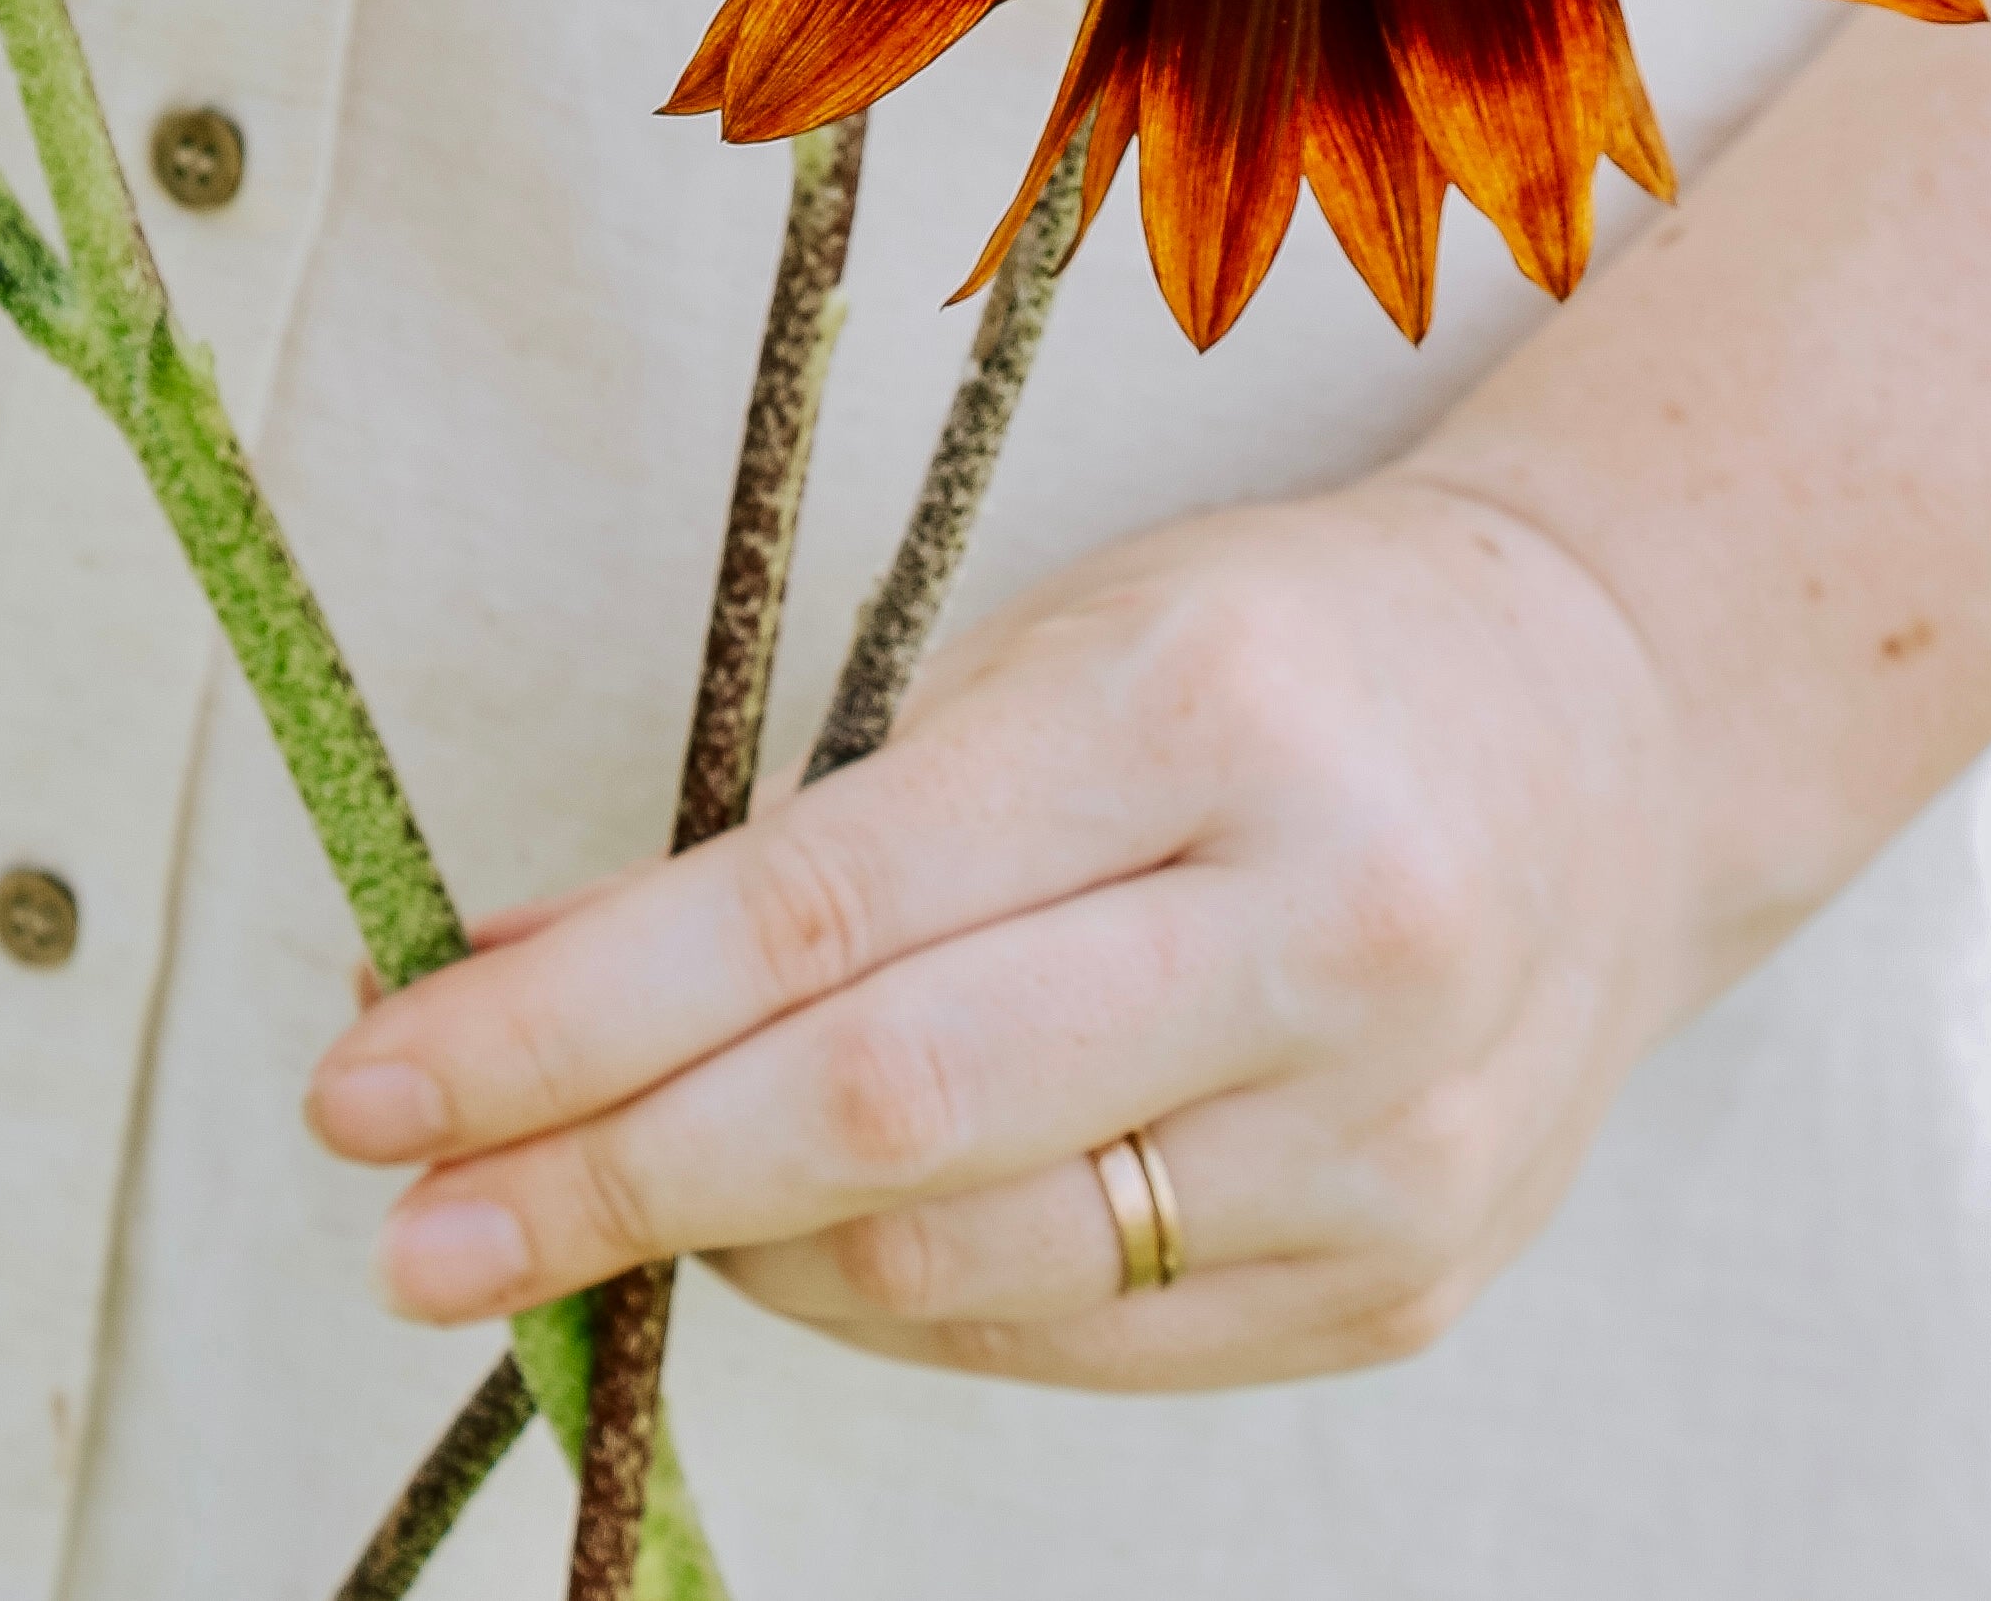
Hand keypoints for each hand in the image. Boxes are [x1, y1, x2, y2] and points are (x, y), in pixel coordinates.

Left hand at [305, 477, 1698, 1386]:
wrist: (1611, 734)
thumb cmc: (1278, 652)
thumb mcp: (1040, 654)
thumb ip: (798, 840)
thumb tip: (510, 974)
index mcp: (1204, 713)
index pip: (816, 914)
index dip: (568, 1017)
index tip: (380, 1075)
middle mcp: (1319, 934)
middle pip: (873, 1115)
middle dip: (597, 1177)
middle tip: (406, 1221)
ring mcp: (1384, 1141)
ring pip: (958, 1266)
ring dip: (726, 1248)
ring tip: (592, 1198)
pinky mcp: (1400, 1284)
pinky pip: (1072, 1337)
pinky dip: (894, 1295)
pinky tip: (798, 1235)